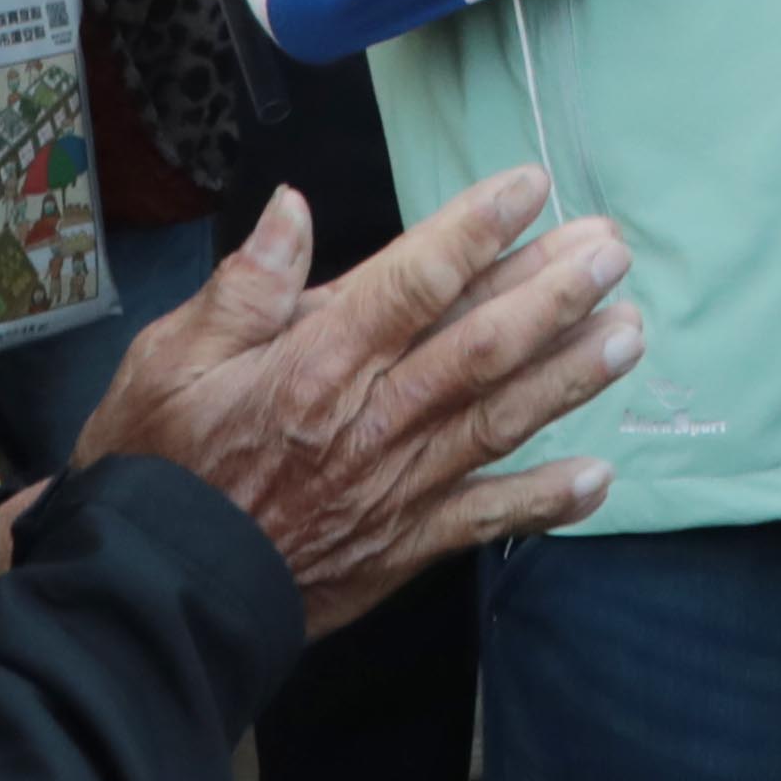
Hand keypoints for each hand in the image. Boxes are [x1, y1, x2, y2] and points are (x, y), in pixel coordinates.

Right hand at [83, 168, 641, 635]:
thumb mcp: (169, 359)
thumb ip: (243, 286)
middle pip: (478, 347)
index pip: (412, 282)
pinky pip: (484, 520)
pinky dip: (544, 502)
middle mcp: (369, 422)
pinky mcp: (400, 547)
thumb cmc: (155, 467)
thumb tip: (292, 207)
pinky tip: (599, 477)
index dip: (476, 230)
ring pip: (498, 421)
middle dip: (551, 294)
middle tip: (611, 250)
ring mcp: (393, 489)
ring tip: (630, 332)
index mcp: (313, 366)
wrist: (151, 593)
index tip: (531, 186)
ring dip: (569, 377)